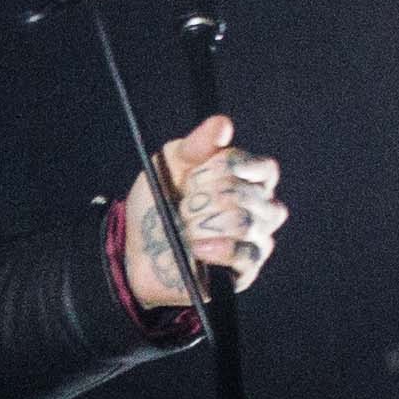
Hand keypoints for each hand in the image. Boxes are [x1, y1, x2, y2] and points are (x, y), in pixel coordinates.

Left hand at [116, 113, 285, 308]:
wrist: (134, 249)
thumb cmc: (158, 203)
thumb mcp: (170, 164)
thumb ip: (197, 144)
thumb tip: (223, 125)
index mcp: (249, 181)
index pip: (264, 169)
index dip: (231, 168)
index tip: (197, 174)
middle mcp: (260, 210)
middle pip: (253, 196)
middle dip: (209, 198)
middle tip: (183, 205)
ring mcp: (255, 241)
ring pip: (248, 224)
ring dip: (207, 223)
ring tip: (184, 227)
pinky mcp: (243, 272)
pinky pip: (247, 256)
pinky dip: (221, 249)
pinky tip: (197, 248)